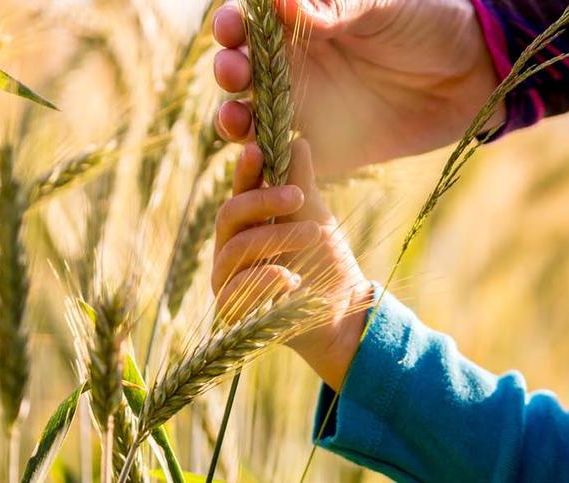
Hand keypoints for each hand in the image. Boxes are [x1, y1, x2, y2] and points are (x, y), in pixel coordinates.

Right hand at [211, 138, 372, 389]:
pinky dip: (267, 279)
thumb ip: (301, 183)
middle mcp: (229, 247)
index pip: (238, 190)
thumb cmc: (325, 263)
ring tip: (314, 235)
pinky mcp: (231, 309)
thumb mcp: (316, 216)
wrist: (342, 313)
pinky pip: (236, 288)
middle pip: (229, 214)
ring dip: (277, 237)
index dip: (245, 170)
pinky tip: (293, 280)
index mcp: (247, 222)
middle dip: (264, 202)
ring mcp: (226, 279)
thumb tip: (298, 141)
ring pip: (236, 248)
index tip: (260, 150)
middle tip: (299, 195)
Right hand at [212, 0, 500, 174]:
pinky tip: (262, 155)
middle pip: (238, 70)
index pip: (248, 24)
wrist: (470, 76)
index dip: (231, 26)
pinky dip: (262, 160)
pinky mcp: (318, 149)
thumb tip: (280, 1)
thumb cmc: (427, 23)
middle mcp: (291, 66)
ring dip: (232, 117)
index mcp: (299, 24)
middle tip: (234, 71)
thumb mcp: (382, 6)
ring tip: (236, 119)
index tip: (232, 28)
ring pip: (247, 116)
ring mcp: (302, 109)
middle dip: (227, 70)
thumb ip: (333, 8)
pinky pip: (278, 158)